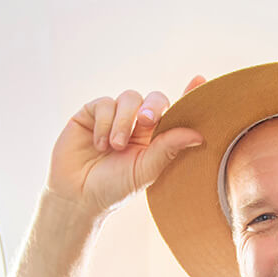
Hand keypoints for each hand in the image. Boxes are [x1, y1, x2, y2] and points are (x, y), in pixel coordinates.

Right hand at [46, 76, 206, 217]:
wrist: (77, 195)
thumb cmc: (114, 188)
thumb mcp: (144, 171)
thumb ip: (167, 149)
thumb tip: (197, 135)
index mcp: (155, 138)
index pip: (175, 112)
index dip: (188, 95)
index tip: (200, 80)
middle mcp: (137, 124)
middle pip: (154, 99)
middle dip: (152, 107)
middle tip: (146, 121)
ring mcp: (115, 116)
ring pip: (130, 98)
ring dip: (124, 121)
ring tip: (116, 146)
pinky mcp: (92, 112)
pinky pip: (105, 103)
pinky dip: (104, 123)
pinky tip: (99, 144)